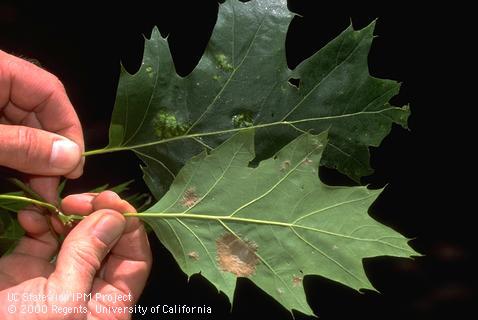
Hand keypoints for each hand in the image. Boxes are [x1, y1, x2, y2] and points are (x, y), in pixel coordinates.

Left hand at [0, 50, 83, 202]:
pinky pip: (4, 139)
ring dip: (31, 162)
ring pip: (21, 130)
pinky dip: (13, 159)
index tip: (74, 167)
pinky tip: (19, 181)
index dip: (69, 129)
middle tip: (51, 190)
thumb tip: (71, 158)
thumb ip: (22, 144)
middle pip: (38, 113)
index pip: (50, 92)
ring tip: (37, 194)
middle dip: (48, 153)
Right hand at [0, 191, 151, 319]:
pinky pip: (41, 239)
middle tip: (81, 199)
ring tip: (58, 205)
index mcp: (108, 305)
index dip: (128, 227)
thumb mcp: (63, 300)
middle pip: (108, 243)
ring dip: (68, 216)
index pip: (134, 259)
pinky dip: (39, 222)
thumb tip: (113, 217)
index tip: (111, 202)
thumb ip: (88, 257)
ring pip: (76, 236)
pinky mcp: (27, 270)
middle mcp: (87, 289)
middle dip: (97, 215)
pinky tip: (31, 215)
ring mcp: (58, 278)